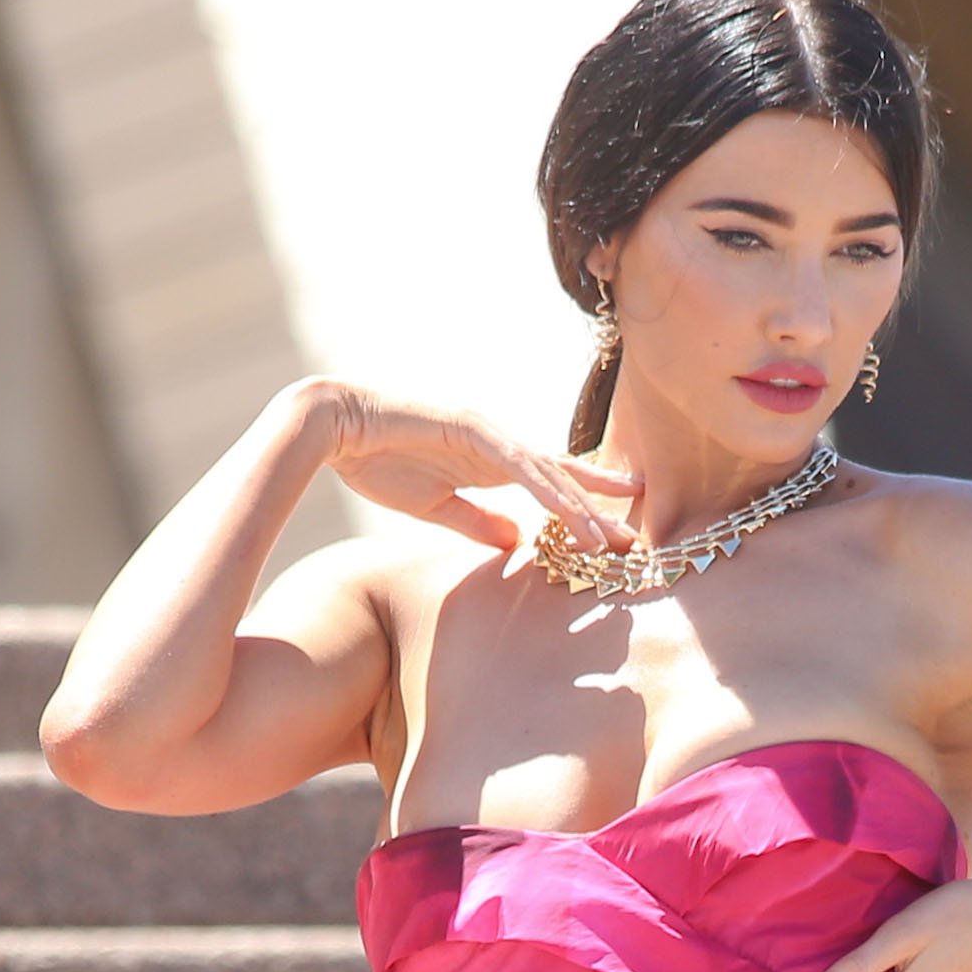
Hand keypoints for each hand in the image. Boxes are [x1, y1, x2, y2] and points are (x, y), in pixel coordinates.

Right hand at [307, 382, 640, 555]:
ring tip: (611, 537)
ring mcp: (488, 434)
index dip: (585, 507)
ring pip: (547, 474)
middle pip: (562, 477)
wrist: (335, 428)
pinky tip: (570, 512)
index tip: (616, 534)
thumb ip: (478, 522)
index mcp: (492, 462)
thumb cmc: (378, 461)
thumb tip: (516, 543)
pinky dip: (545, 490)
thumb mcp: (437, 506)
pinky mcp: (471, 431)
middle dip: (599, 508)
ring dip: (580, 507)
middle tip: (636, 539)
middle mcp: (499, 445)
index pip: (551, 485)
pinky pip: (517, 466)